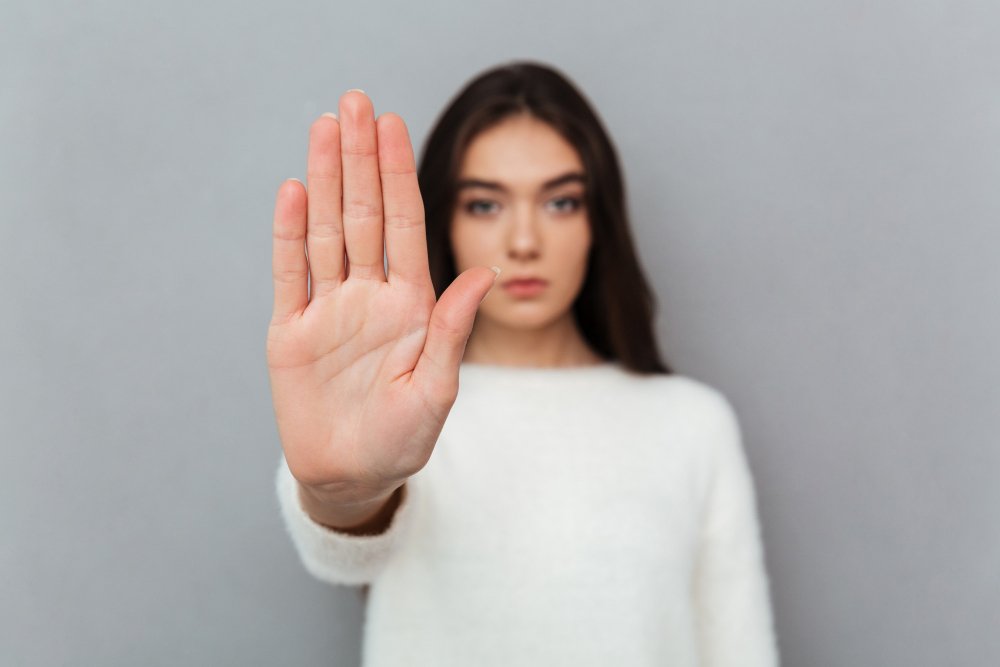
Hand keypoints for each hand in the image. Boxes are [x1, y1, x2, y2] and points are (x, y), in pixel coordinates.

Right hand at [266, 91, 498, 502]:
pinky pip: (290, 273)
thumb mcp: (436, 391)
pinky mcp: (291, 330)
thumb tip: (483, 272)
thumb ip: (452, 330)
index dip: (399, 174)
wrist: (351, 476)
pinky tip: (295, 191)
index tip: (393, 125)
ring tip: (325, 128)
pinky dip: (289, 233)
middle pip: (364, 214)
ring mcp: (328, 309)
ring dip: (326, 180)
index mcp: (411, 305)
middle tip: (355, 103)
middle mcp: (369, 296)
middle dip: (361, 159)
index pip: (404, 226)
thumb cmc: (402, 440)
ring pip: (327, 231)